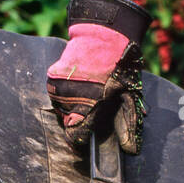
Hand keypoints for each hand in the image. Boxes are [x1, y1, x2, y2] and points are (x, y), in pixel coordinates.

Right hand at [46, 0, 151, 152]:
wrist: (104, 33)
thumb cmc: (120, 66)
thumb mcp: (129, 94)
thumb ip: (128, 123)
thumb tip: (130, 148)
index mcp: (90, 106)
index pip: (76, 135)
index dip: (81, 138)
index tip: (86, 136)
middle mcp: (71, 99)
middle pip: (68, 122)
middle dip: (79, 118)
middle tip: (93, 106)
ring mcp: (60, 87)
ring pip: (62, 108)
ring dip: (72, 105)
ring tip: (87, 91)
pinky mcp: (53, 76)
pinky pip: (56, 93)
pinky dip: (65, 91)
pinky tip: (79, 82)